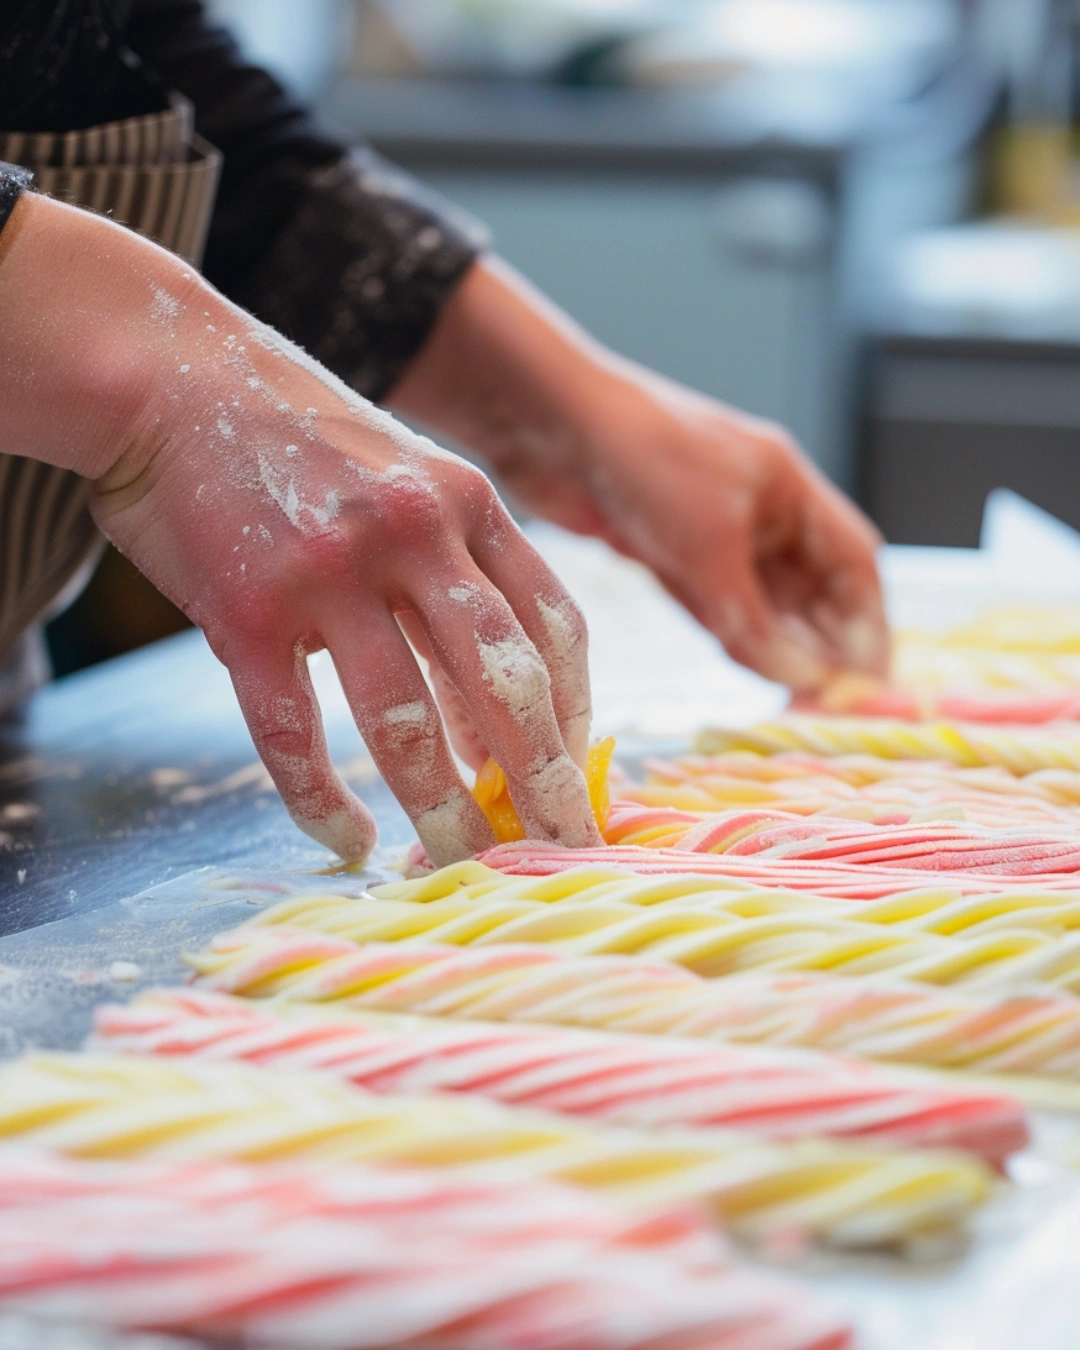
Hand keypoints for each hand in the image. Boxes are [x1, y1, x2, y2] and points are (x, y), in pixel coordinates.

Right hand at [0, 196, 599, 864]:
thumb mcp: (405, 477)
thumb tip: (492, 701)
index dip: (573, 710)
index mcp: (465, 501)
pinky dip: (321, 801)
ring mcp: (328, 572)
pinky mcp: (248, 611)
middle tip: (560, 846)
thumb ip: (456, 569)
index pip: (553, 624)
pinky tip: (345, 839)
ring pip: (405, 723)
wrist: (168, 373)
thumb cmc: (296, 438)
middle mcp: (411, 533)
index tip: (571, 769)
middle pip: (502, 683)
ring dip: (438, 809)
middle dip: (539, 780)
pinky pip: (295, 734)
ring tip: (455, 862)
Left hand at [392, 258, 887, 691]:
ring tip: (797, 696)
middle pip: (810, 585)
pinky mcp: (664, 548)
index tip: (870, 677)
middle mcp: (756, 507)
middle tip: (831, 701)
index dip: (866, 620)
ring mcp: (709, 528)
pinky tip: (750, 666)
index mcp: (787, 486)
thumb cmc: (644, 460)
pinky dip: (733, 633)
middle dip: (825, 642)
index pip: (852, 559)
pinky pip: (714, 601)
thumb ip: (752, 619)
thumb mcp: (710, 546)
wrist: (549, 425)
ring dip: (780, 645)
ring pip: (762, 599)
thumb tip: (802, 680)